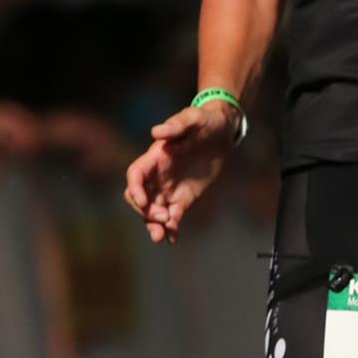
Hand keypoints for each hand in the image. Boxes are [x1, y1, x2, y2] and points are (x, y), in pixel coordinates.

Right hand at [123, 103, 236, 243]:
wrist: (222, 132)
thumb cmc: (205, 121)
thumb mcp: (193, 119)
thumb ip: (176, 125)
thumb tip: (156, 132)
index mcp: (155, 157)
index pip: (135, 175)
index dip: (135, 189)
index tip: (143, 202)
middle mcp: (158, 175)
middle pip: (140, 198)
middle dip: (145, 211)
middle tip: (162, 219)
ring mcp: (169, 188)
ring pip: (154, 211)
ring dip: (153, 225)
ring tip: (161, 237)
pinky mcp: (183, 198)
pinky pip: (173, 216)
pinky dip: (171, 228)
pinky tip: (173, 239)